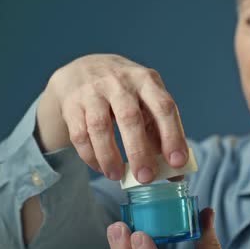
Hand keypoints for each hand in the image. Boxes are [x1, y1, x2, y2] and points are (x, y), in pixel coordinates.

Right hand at [37, 54, 187, 182]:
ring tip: (117, 176)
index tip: (177, 163)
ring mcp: (93, 91)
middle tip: (145, 178)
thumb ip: (160, 135)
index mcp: (146, 81)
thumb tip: (176, 174)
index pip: (164, 107)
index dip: (172, 136)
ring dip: (109, 156)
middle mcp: (120, 82)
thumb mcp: (145, 102)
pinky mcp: (72, 104)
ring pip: (99, 126)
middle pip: (130, 117)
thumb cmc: (124, 93)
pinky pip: (79, 134)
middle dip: (139, 152)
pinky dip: (90, 156)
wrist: (82, 71)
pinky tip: (100, 167)